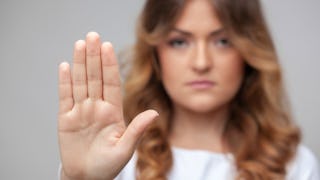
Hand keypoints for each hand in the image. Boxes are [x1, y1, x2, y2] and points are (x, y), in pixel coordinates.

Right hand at [58, 32, 157, 179]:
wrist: (87, 177)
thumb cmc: (108, 165)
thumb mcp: (125, 148)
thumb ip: (137, 130)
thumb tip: (154, 113)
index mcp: (112, 112)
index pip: (111, 83)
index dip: (109, 65)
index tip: (108, 47)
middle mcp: (97, 107)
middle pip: (95, 77)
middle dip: (94, 57)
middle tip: (93, 36)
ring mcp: (81, 111)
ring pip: (80, 82)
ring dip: (79, 63)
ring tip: (80, 44)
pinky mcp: (66, 119)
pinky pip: (65, 97)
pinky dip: (64, 82)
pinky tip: (65, 66)